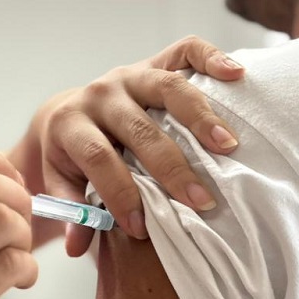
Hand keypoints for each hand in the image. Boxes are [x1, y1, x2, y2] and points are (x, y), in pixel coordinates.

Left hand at [10, 36, 243, 255]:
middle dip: (170, 167)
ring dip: (200, 117)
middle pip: (138, 128)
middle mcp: (100, 93)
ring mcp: (129, 74)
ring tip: (229, 147)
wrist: (70, 113)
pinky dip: (212, 57)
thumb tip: (77, 247)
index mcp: (71, 124)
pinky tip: (237, 75)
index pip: (96, 157)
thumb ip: (72, 212)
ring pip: (166, 88)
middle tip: (201, 200)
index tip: (142, 227)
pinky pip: (184, 50)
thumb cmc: (71, 157)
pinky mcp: (153, 61)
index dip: (119, 192)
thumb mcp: (61, 183)